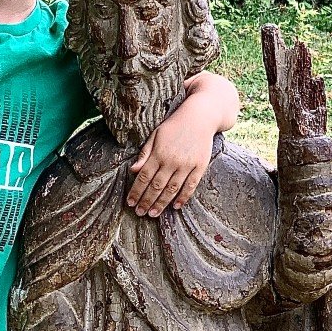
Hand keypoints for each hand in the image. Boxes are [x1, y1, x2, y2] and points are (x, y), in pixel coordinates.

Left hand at [126, 71, 238, 216]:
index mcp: (158, 152)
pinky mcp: (200, 166)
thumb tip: (132, 171)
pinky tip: (175, 207)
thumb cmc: (174, 125)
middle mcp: (172, 160)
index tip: (130, 203)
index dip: (136, 191)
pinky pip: (190, 186)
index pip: (143, 177)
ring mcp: (187, 164)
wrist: (201, 116)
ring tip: (153, 214)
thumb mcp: (155, 135)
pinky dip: (183, 198)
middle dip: (146, 201)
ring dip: (161, 203)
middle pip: (156, 186)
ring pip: (172, 189)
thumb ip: (144, 154)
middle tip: (140, 213)